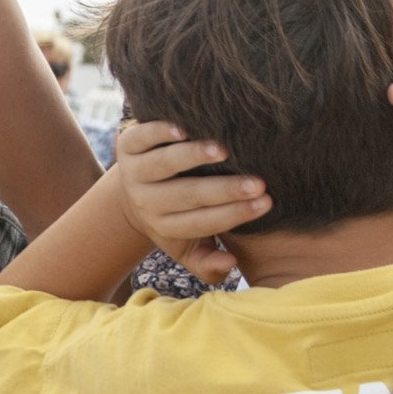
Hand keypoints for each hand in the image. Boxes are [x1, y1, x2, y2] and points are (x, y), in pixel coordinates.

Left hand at [110, 120, 269, 284]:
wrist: (132, 191)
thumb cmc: (176, 218)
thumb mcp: (187, 249)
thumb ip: (208, 264)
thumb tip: (230, 263)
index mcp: (165, 226)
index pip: (202, 223)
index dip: (234, 214)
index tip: (267, 202)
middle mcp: (147, 201)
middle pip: (186, 196)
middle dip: (224, 190)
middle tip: (257, 183)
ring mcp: (134, 172)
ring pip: (162, 165)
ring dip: (191, 157)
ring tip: (221, 151)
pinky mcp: (126, 146)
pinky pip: (140, 139)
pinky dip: (157, 133)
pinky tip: (181, 129)